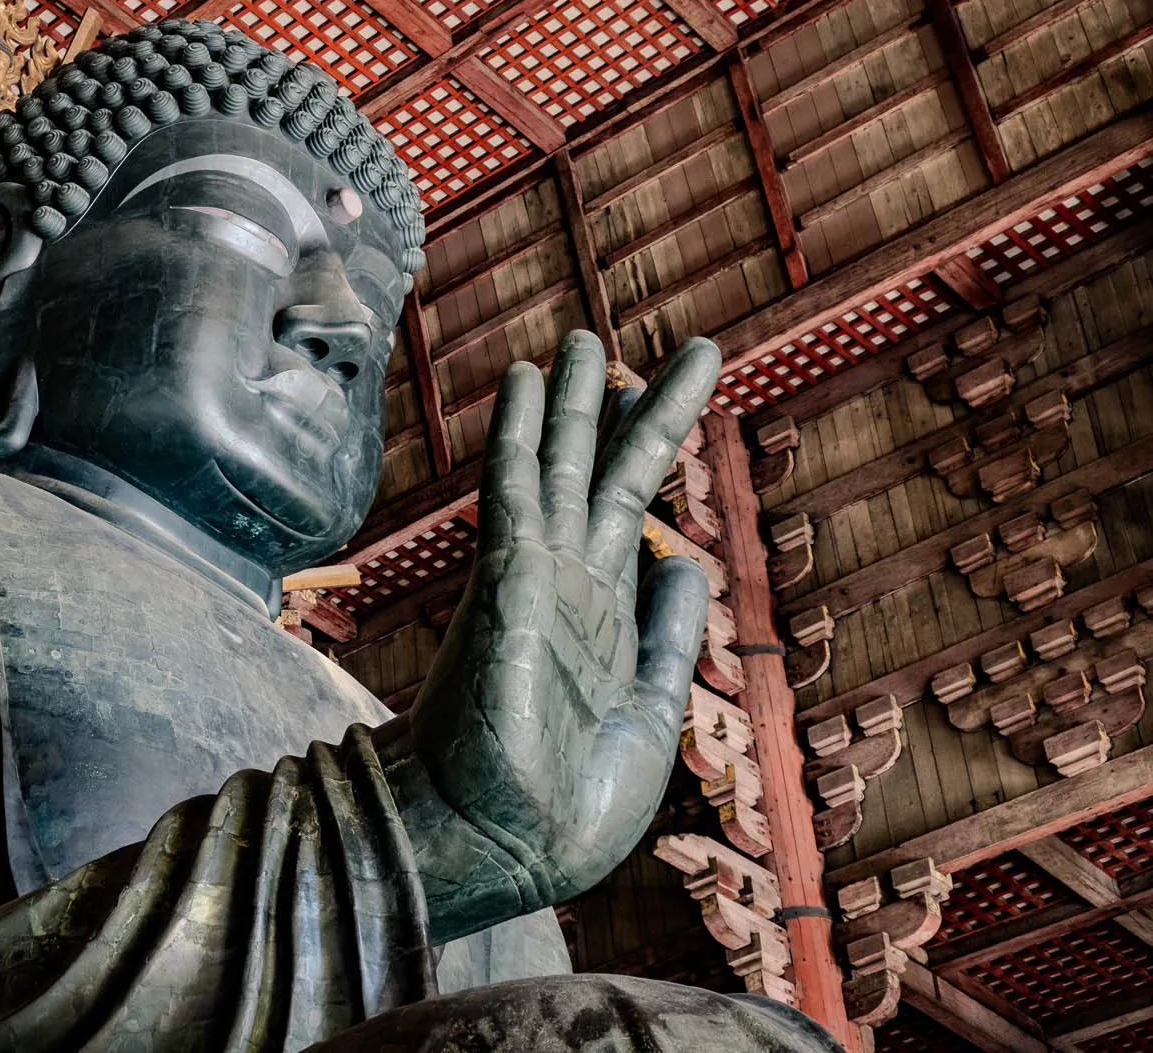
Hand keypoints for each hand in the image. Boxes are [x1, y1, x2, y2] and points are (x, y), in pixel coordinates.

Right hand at [387, 331, 720, 941]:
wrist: (502, 847)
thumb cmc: (567, 805)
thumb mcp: (650, 714)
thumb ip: (668, 640)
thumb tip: (685, 564)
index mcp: (604, 617)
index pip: (626, 513)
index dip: (644, 451)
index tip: (654, 397)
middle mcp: (568, 585)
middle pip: (595, 474)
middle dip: (613, 408)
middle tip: (615, 343)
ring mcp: (536, 579)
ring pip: (557, 465)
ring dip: (570, 402)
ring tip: (579, 339)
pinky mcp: (509, 581)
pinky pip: (516, 488)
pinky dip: (520, 429)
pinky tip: (524, 377)